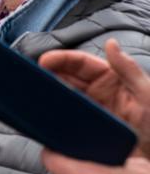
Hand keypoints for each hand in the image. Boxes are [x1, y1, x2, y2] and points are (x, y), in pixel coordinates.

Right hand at [40, 39, 149, 154]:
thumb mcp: (148, 96)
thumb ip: (130, 70)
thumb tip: (111, 43)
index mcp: (112, 79)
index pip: (81, 63)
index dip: (61, 58)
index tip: (44, 61)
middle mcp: (98, 93)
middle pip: (67, 77)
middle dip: (49, 74)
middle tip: (35, 78)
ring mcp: (89, 112)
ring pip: (63, 96)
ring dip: (49, 94)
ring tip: (35, 94)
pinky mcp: (83, 130)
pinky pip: (64, 118)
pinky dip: (52, 115)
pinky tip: (43, 115)